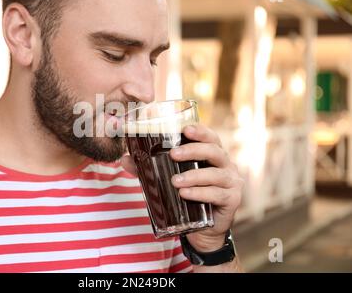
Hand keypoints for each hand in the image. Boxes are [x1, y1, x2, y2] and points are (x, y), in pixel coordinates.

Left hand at [121, 124, 243, 251]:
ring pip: (215, 174)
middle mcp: (226, 165)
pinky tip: (185, 194)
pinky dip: (200, 193)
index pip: (210, 137)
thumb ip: (148, 169)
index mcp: (212, 155)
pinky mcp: (232, 200)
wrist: (203, 228)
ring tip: (175, 181)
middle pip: (214, 151)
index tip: (185, 129)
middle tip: (173, 154)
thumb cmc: (188, 195)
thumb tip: (124, 160)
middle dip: (193, 150)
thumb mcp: (169, 179)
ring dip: (194, 175)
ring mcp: (231, 182)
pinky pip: (217, 194)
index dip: (200, 130)